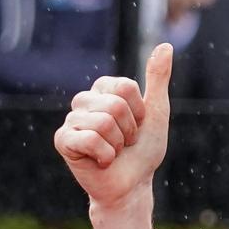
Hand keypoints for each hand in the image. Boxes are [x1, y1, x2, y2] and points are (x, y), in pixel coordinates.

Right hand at [54, 44, 172, 228]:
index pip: (126, 87)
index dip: (139, 111)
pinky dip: (106, 155)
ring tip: (114, 150)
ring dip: (119, 144)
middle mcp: (84, 100)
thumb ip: (158, 78)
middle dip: (130, 129)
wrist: (133, 184)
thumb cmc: (143, 149)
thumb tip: (165, 45)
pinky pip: (90, 139)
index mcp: (104, 89)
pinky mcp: (62, 141)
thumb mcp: (156, 111)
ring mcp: (71, 120)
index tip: (137, 124)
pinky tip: (102, 161)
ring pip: (104, 122)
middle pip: (116, 104)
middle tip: (125, 141)